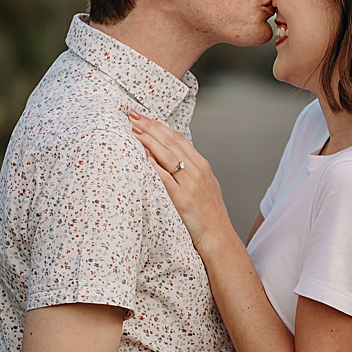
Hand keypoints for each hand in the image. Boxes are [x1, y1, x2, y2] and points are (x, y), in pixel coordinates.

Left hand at [127, 111, 231, 250]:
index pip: (178, 139)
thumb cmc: (208, 214)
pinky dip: (154, 164)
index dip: (160, 126)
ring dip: (149, 140)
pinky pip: (165, 177)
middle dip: (151, 126)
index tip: (144, 117)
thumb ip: (188, 172)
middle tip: (133, 114)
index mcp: (202, 166)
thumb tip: (166, 160)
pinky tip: (142, 156)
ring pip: (168, 155)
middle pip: (171, 142)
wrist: (218, 236)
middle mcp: (197, 170)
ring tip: (134, 129)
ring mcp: (191, 183)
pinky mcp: (182, 198)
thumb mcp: (203, 186)